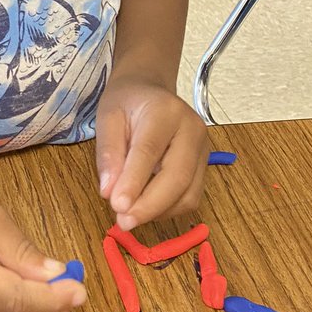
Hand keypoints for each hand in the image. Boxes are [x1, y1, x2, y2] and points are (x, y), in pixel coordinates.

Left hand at [95, 75, 208, 230]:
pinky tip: (146, 206)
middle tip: (123, 222)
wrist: (150, 90)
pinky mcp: (204, 165)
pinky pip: (190, 197)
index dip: (134, 181)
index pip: (150, 151)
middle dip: (150, 205)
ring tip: (130, 215)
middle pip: (178, 176)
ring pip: (188, 193)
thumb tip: (109, 193)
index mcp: (166, 111)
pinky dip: (167, 209)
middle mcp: (192, 129)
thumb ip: (108, 153)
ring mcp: (203, 149)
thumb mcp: (108, 117)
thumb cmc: (127, 102)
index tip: (117, 206)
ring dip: (158, 212)